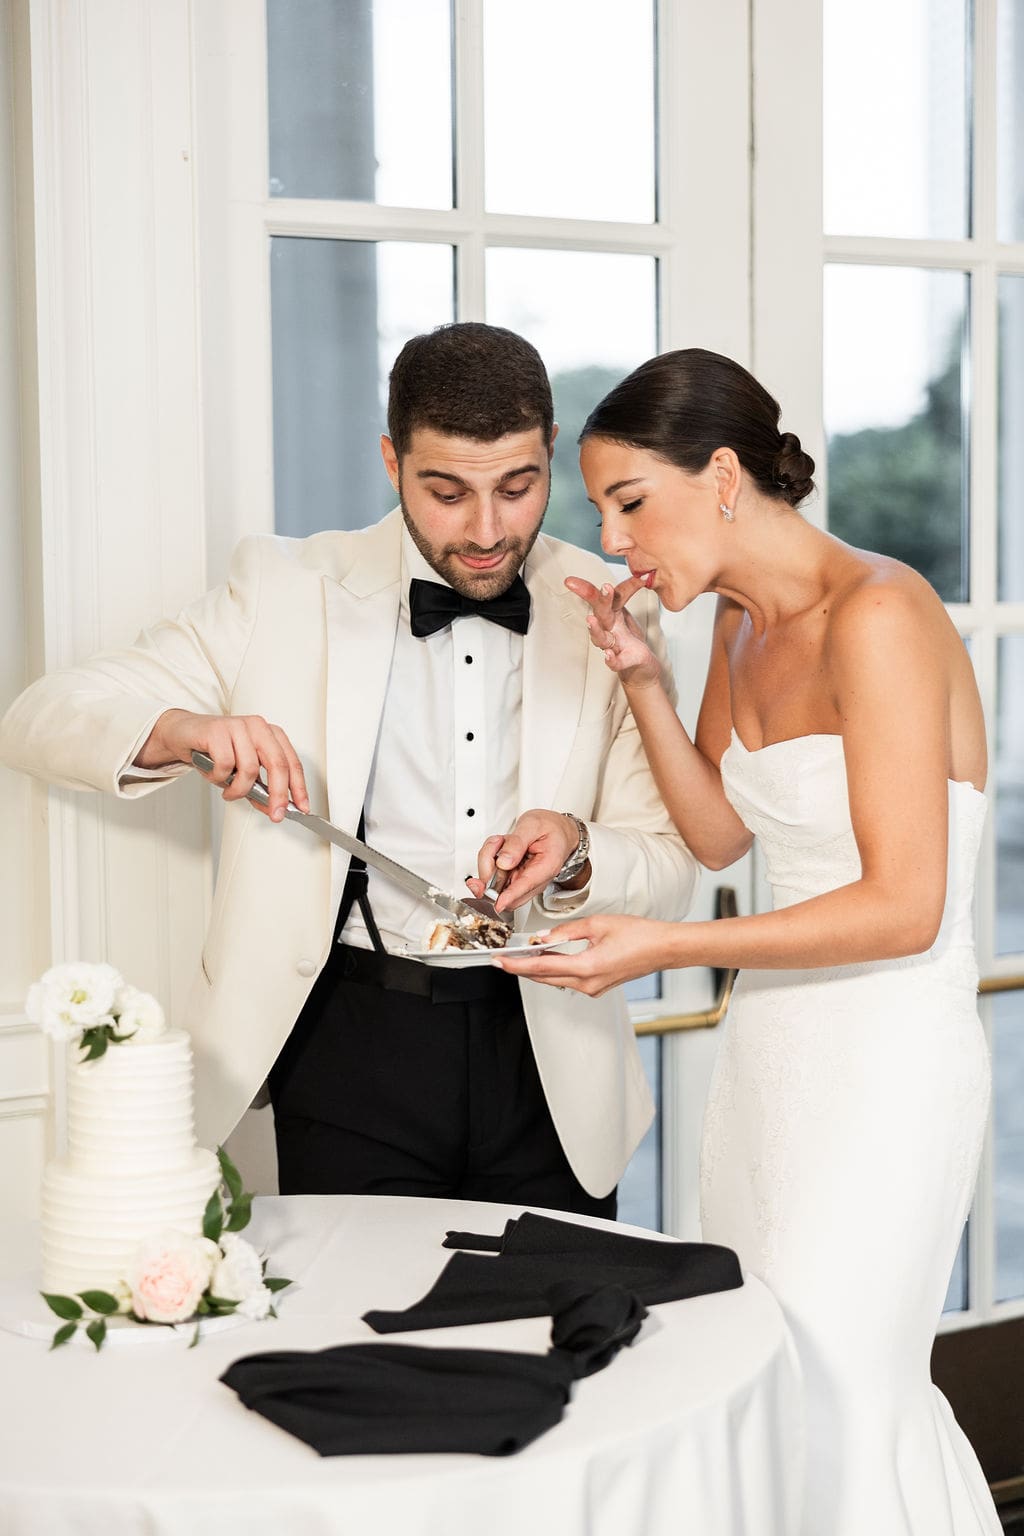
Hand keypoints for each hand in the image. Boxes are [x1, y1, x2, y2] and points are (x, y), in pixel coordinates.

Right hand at [135, 709, 309, 821]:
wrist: (184, 734)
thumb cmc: (215, 751)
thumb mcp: (241, 773)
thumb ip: (259, 789)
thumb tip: (273, 808)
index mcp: (270, 734)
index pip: (292, 762)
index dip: (299, 787)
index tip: (301, 807)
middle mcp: (258, 727)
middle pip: (278, 764)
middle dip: (278, 795)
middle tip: (275, 814)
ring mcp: (238, 726)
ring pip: (249, 768)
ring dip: (238, 789)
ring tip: (229, 792)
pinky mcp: (218, 730)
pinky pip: (225, 765)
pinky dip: (219, 777)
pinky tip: (213, 774)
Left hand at [467, 810, 585, 912]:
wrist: (557, 830)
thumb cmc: (550, 828)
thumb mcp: (534, 825)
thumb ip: (517, 843)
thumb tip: (503, 862)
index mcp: (546, 867)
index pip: (525, 886)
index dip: (508, 896)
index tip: (496, 902)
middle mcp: (533, 879)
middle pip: (504, 891)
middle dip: (489, 869)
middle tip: (495, 844)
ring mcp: (521, 880)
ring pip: (493, 884)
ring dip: (489, 859)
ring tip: (501, 840)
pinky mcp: (511, 878)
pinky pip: (492, 875)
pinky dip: (489, 858)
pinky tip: (500, 845)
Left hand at [493, 913, 678, 996]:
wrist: (664, 948)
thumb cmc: (640, 934)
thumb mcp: (598, 924)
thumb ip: (566, 932)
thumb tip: (543, 938)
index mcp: (587, 967)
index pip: (542, 967)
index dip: (517, 964)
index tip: (500, 961)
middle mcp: (589, 983)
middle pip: (545, 978)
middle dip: (522, 969)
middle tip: (503, 959)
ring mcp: (594, 988)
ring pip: (556, 980)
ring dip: (538, 969)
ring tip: (522, 956)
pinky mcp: (598, 987)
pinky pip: (569, 980)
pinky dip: (556, 970)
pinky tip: (549, 959)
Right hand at [564, 575, 661, 689]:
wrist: (638, 665)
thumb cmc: (627, 637)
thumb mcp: (626, 610)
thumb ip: (629, 591)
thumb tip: (643, 574)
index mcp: (609, 613)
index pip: (602, 596)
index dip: (590, 587)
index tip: (571, 580)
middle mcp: (608, 628)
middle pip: (599, 611)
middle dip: (592, 598)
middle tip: (588, 586)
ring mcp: (614, 644)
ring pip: (601, 637)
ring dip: (595, 629)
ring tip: (591, 620)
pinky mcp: (624, 660)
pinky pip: (615, 662)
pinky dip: (612, 659)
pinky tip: (608, 655)